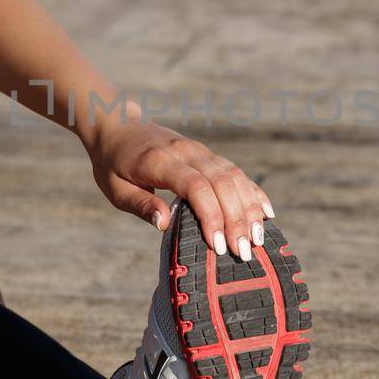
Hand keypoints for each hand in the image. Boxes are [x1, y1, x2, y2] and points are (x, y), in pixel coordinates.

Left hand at [85, 118, 274, 260]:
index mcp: (160, 161)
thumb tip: (164, 224)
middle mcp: (186, 152)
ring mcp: (199, 151)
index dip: (211, 216)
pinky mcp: (207, 154)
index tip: (218, 245)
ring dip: (249, 208)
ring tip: (257, 238)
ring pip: (234, 176)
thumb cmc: (113, 163)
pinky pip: (235, 171)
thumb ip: (140, 204)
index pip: (195, 187)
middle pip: (221, 183)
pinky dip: (252, 191)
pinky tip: (265, 212)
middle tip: (243, 253)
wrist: (118, 125)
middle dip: (236, 220)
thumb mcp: (115, 188)